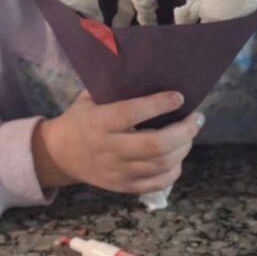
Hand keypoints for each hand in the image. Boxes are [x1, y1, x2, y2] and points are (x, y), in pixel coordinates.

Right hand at [31, 90, 202, 192]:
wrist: (60, 155)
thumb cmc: (82, 118)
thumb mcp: (89, 97)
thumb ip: (115, 87)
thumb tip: (150, 69)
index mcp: (99, 122)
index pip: (132, 113)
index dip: (159, 104)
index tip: (180, 97)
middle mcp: (109, 149)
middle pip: (155, 145)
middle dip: (184, 131)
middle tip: (196, 118)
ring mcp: (117, 171)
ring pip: (161, 165)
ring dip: (183, 148)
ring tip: (190, 133)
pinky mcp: (123, 187)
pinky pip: (157, 183)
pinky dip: (174, 170)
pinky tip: (178, 155)